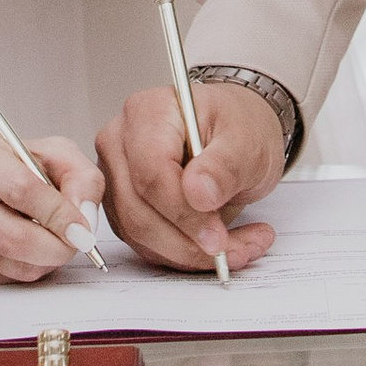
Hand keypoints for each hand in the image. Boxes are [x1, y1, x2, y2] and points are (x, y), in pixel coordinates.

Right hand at [0, 128, 100, 287]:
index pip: (22, 190)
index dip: (58, 214)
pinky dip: (29, 269)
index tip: (83, 228)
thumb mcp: (54, 153)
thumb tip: (84, 218)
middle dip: (56, 247)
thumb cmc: (18, 166)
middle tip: (78, 244)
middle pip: (12, 237)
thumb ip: (80, 177)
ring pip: (10, 264)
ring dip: (46, 261)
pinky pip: (4, 279)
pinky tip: (32, 248)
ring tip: (55, 241)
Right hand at [99, 79, 282, 275]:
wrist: (236, 136)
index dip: (182, 212)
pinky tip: (218, 245)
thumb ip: (224, 165)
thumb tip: (197, 192)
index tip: (217, 235)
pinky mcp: (123, 206)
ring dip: (189, 253)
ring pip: (139, 233)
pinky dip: (183, 254)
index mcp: (149, 111)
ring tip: (238, 246)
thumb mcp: (248, 141)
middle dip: (188, 241)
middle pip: (138, 208)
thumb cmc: (239, 125)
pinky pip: (144, 243)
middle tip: (232, 247)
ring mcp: (117, 175)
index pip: (151, 172)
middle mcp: (121, 141)